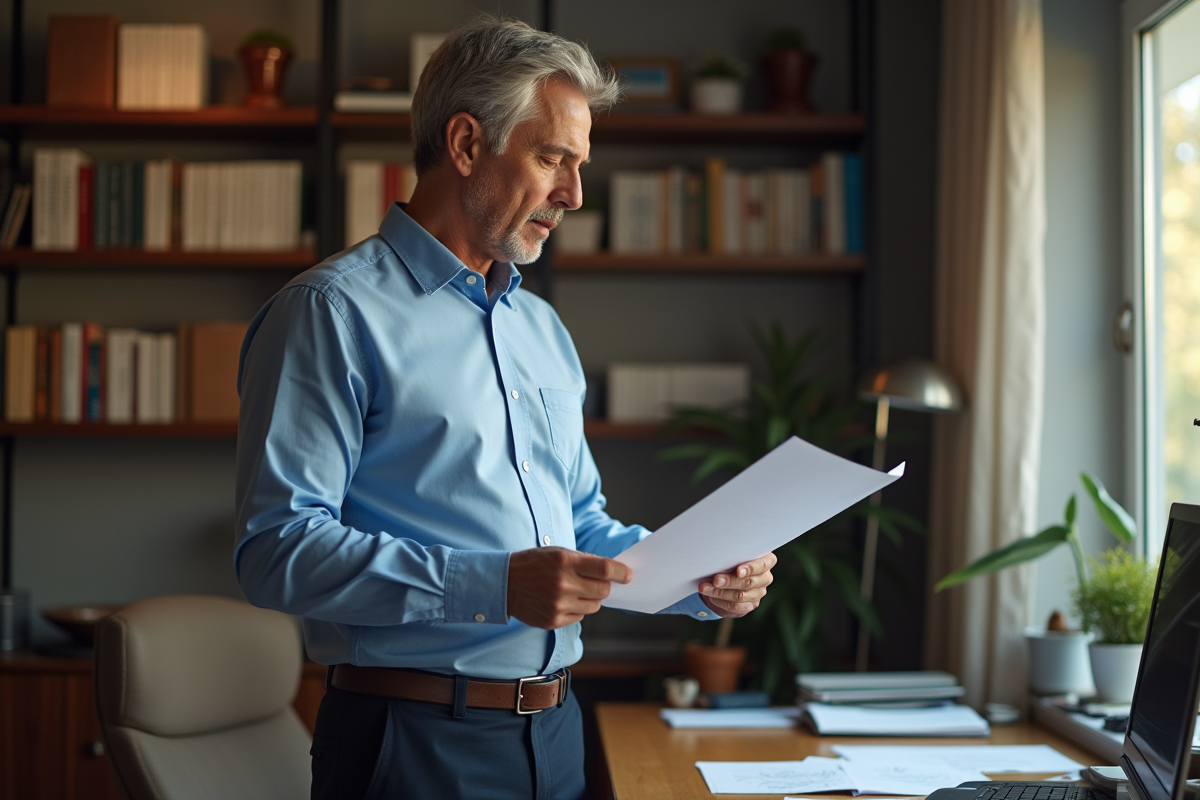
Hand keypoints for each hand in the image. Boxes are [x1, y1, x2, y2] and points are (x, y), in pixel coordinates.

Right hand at [507, 547, 632, 628]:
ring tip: (574, 590)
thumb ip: (584, 560)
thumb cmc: (534, 564)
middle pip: (603, 590)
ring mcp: (558, 605)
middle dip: (604, 586)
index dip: (621, 572)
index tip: (628, 575)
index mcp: (565, 562)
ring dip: (590, 599)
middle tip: (595, 582)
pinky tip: (562, 600)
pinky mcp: (553, 620)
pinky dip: (576, 609)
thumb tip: (611, 570)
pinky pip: (579, 617)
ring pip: (594, 606)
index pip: (604, 569)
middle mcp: (563, 584)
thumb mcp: (558, 552)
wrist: (504, 584)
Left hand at [698, 552, 776, 617]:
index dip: (751, 568)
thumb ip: (731, 557)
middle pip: (749, 582)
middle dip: (729, 581)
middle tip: (715, 580)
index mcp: (766, 561)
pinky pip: (736, 606)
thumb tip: (715, 561)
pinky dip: (721, 601)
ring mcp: (760, 592)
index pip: (763, 564)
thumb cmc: (731, 561)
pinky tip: (711, 597)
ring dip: (720, 592)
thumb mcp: (732, 556)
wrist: (729, 580)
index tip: (738, 571)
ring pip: (740, 595)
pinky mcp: (751, 604)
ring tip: (705, 588)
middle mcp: (765, 577)